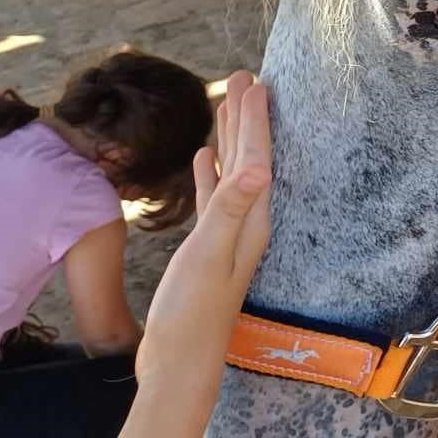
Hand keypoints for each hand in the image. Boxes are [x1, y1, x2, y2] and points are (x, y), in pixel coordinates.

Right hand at [134, 71, 271, 396]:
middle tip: (245, 75)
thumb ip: (229, 211)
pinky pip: (214, 197)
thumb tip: (256, 167)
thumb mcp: (208, 256)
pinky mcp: (208, 247)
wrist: (180, 363)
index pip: (258, 158)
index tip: (255, 81)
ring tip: (228, 104)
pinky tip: (205, 156)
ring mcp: (228, 234)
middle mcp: (248, 222)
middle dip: (249, 117)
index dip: (256, 119)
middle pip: (251, 157)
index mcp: (253, 220)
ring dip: (232, 138)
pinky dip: (212, 172)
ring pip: (233, 172)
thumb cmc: (191, 314)